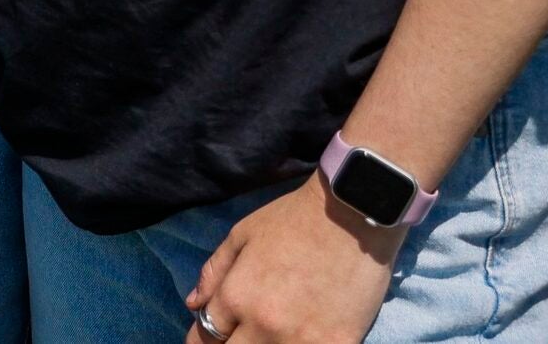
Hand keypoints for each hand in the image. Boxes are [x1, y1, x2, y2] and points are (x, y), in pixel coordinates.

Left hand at [186, 175, 401, 342]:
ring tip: (268, 334)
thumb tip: (193, 305)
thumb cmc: (294, 220)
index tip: (213, 336)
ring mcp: (303, 342)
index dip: (204, 339)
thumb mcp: (241, 236)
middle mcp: (265, 327)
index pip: (205, 337)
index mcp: (236, 298)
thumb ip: (214, 273)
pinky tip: (302, 337)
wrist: (353, 217)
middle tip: (240, 333)